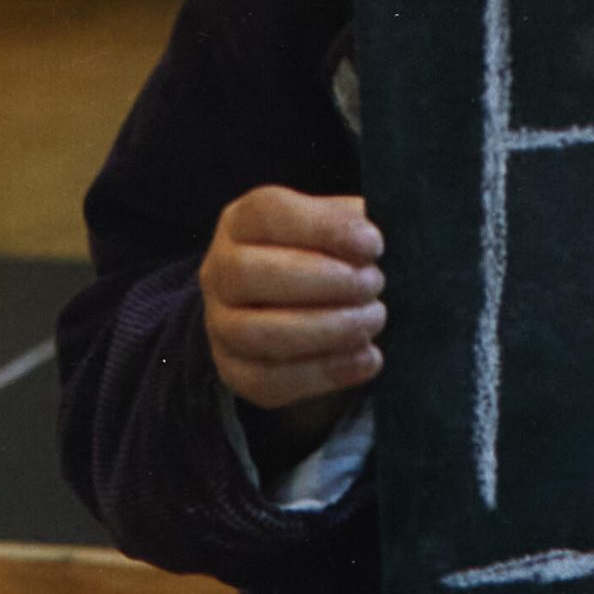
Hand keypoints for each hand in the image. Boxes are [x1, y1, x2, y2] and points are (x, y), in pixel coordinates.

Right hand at [201, 186, 384, 411]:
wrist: (298, 304)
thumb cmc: (324, 253)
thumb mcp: (337, 224)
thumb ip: (352, 223)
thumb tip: (368, 240)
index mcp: (241, 221)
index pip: (266, 213)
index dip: (322, 228)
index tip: (373, 245)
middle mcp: (219, 270)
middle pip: (249, 273)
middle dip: (322, 282)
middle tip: (374, 285)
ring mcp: (219, 323)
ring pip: (255, 332)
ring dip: (325, 329)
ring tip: (373, 320)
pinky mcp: (233, 370)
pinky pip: (266, 380)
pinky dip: (322, 372)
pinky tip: (366, 358)